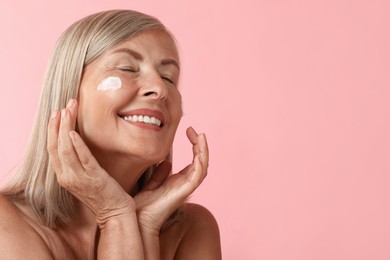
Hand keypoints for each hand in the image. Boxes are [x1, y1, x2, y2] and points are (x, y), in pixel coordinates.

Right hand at [47, 99, 134, 225]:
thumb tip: (78, 141)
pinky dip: (76, 144)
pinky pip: (83, 158)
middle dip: (58, 123)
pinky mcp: (94, 178)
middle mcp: (67, 177)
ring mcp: (79, 178)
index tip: (56, 113)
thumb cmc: (103, 193)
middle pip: (55, 146)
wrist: (114, 212)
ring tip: (68, 110)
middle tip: (64, 105)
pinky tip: (74, 132)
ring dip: (65, 128)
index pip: (52, 149)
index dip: (52, 130)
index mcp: (64, 176)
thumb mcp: (85, 176)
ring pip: (66, 149)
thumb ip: (79, 162)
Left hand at [134, 127, 208, 234]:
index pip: (194, 161)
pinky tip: (198, 146)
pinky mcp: (185, 190)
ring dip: (203, 150)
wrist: (135, 218)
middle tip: (193, 130)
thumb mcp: (150, 184)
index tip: (188, 131)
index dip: (194, 145)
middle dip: (200, 144)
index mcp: (178, 181)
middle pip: (201, 162)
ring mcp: (186, 187)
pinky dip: (201, 159)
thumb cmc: (140, 205)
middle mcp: (185, 183)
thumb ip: (158, 174)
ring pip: (203, 166)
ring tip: (200, 135)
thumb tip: (165, 163)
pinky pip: (198, 173)